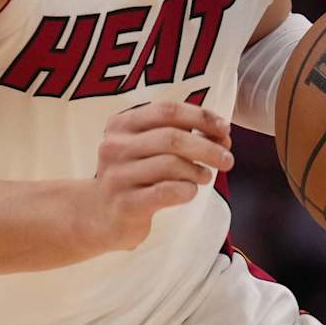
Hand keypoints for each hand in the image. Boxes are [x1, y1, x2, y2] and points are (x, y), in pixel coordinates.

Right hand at [84, 99, 234, 252]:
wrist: (98, 214)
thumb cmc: (133, 175)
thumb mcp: (146, 146)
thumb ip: (177, 134)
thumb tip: (221, 131)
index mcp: (122, 124)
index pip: (168, 110)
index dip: (201, 116)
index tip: (224, 129)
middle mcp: (115, 146)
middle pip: (172, 137)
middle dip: (207, 146)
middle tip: (227, 159)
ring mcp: (118, 175)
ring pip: (170, 164)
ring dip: (198, 170)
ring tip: (205, 177)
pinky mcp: (125, 204)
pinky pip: (166, 192)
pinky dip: (187, 190)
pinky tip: (190, 191)